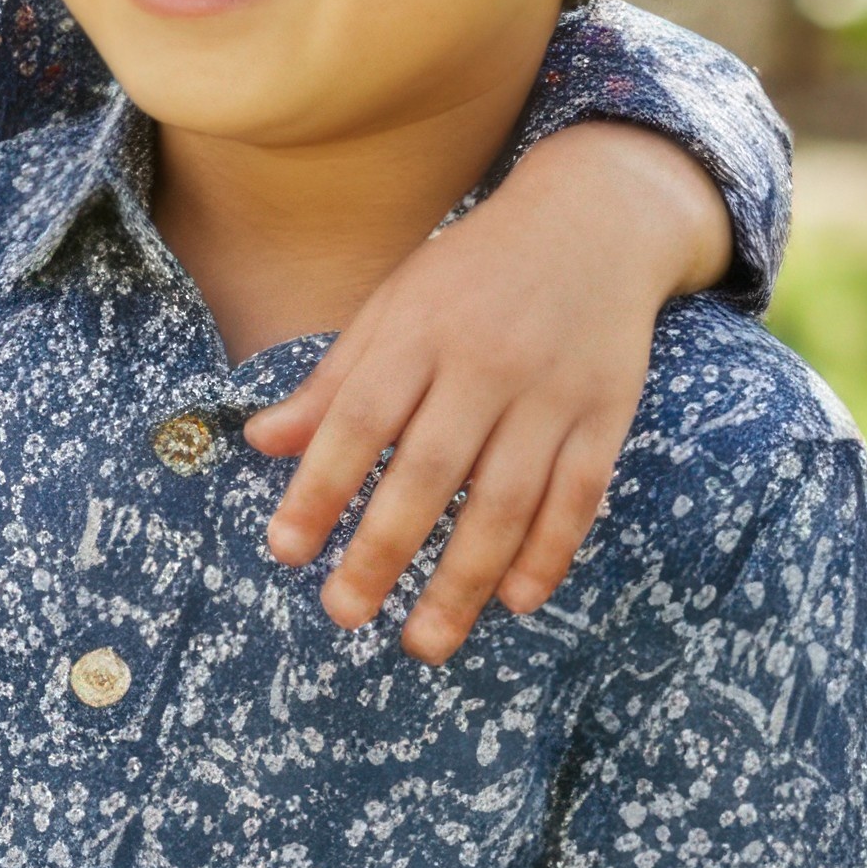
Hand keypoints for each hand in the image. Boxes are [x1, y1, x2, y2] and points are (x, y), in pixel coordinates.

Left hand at [246, 122, 729, 659]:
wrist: (591, 224)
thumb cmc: (470, 274)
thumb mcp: (391, 307)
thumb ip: (332, 381)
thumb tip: (259, 441)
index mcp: (417, 333)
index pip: (356, 420)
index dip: (317, 487)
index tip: (283, 550)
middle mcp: (483, 365)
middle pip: (428, 472)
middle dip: (382, 550)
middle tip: (342, 615)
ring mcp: (550, 394)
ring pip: (506, 501)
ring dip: (463, 580)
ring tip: (423, 643)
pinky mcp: (607, 416)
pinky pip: (579, 497)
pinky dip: (550, 553)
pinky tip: (516, 602)